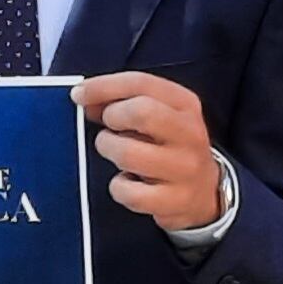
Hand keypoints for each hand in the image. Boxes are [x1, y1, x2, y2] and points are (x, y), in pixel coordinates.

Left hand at [73, 71, 222, 232]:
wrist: (204, 191)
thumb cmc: (168, 146)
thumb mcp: (157, 114)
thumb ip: (123, 101)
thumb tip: (85, 98)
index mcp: (185, 104)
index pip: (140, 83)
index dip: (103, 86)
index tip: (78, 94)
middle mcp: (190, 133)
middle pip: (141, 112)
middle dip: (113, 118)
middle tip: (110, 128)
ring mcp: (185, 168)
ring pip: (128, 153)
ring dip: (111, 151)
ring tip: (118, 153)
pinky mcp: (175, 200)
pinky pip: (129, 193)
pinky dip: (119, 188)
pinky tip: (128, 183)